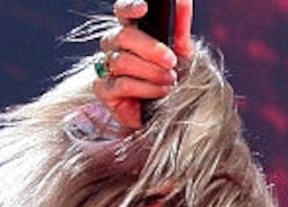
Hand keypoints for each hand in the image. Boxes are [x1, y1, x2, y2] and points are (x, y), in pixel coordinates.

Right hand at [91, 0, 194, 131]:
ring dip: (151, 72)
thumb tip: (184, 0)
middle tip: (171, 61)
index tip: (144, 7)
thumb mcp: (182, 52)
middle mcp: (115, 46)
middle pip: (123, 36)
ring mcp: (106, 67)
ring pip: (122, 61)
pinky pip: (120, 84)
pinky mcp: (104, 90)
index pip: (123, 12)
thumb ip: (180, 27)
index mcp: (132, 31)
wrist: (170, 114)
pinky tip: (160, 92)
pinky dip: (144, 88)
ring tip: (170, 80)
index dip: (130, 7)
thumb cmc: (172, 79)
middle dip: (150, 48)